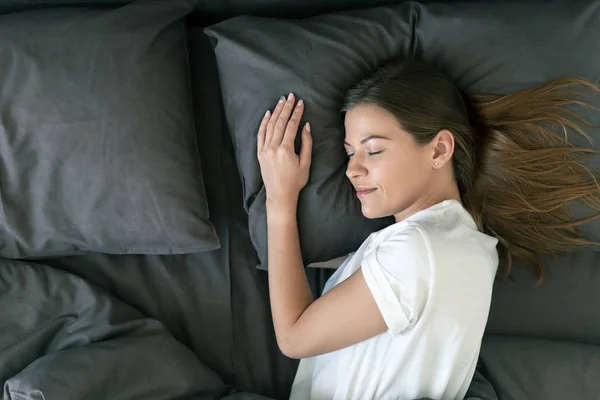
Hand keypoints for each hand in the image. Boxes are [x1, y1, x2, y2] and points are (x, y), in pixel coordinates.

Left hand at [257, 93, 311, 208]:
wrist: (280, 194)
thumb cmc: (295, 181)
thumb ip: (306, 144)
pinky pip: (261, 134)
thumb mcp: (306, 163)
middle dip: (286, 108)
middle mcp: (273, 147)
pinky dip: (264, 123)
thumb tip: (306, 126)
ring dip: (276, 112)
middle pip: (280, 122)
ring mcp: (265, 150)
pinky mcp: (260, 153)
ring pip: (270, 126)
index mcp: (285, 150)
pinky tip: (268, 113)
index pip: (291, 126)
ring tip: (282, 101)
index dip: (297, 113)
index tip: (301, 103)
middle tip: (291, 97)